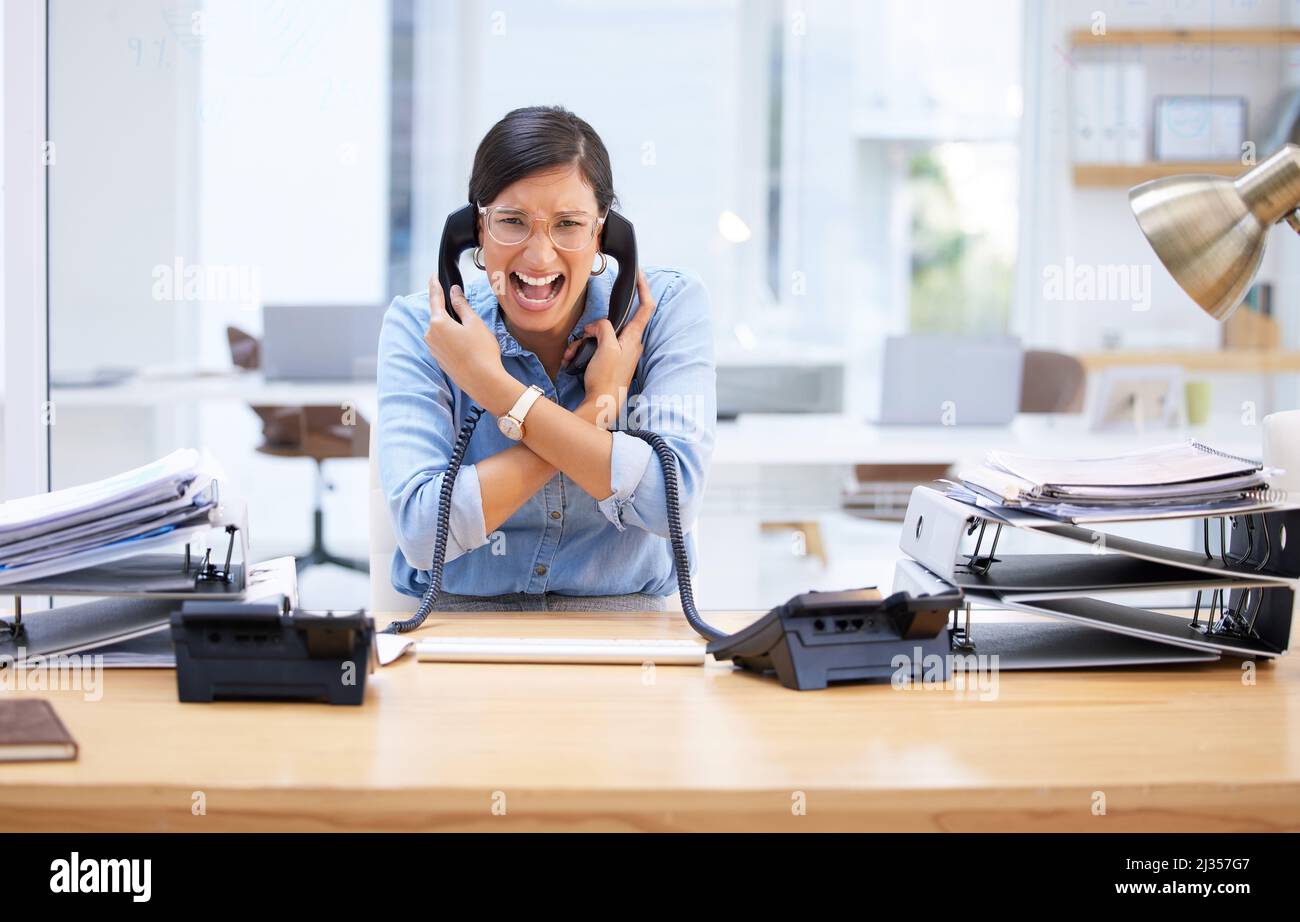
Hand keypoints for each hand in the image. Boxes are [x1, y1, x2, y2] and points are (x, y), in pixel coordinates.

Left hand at [423, 276, 509, 407]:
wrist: (483, 381)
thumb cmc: (481, 351)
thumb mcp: (474, 323)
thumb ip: (462, 305)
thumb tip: (455, 292)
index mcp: (438, 323)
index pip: (435, 298)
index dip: (435, 285)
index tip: (433, 276)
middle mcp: (431, 336)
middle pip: (438, 316)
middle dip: (449, 312)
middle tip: (465, 312)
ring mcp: (434, 350)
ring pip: (441, 331)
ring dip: (452, 328)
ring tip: (471, 334)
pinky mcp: (440, 361)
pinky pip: (444, 344)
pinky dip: (453, 341)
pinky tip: (467, 346)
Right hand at [567, 270, 656, 428]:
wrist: (601, 405)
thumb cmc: (606, 379)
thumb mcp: (605, 347)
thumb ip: (604, 328)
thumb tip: (596, 327)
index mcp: (633, 338)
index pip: (645, 307)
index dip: (644, 289)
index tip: (639, 275)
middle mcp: (630, 344)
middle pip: (612, 323)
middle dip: (592, 327)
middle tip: (584, 335)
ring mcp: (621, 353)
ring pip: (599, 336)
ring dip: (583, 343)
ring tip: (573, 355)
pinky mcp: (610, 362)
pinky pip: (595, 349)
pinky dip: (582, 352)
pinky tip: (572, 360)